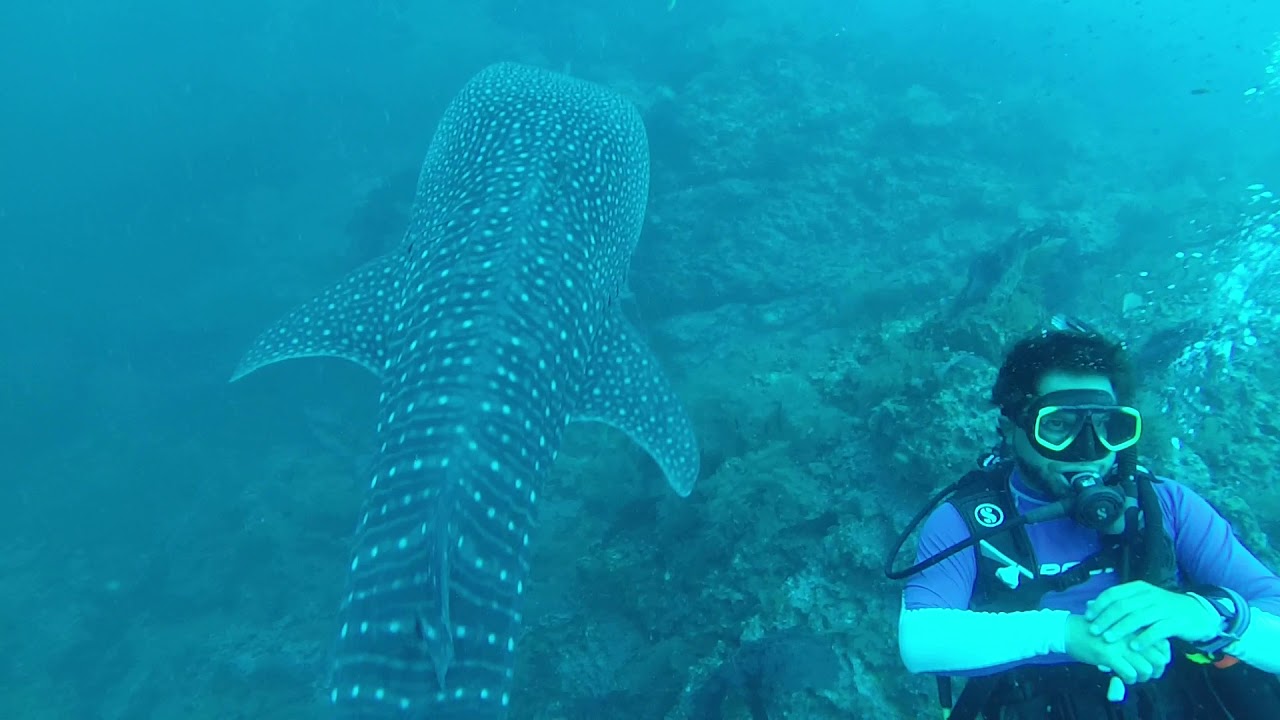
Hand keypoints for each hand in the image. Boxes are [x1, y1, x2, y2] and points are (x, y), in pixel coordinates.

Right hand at [1064, 614, 1170, 684]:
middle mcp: (1130, 633)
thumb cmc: (1091, 629)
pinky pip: (1129, 673)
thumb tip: (1148, 651)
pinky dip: (1129, 680)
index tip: (1154, 663)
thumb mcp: (1115, 627)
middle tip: (1147, 674)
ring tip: (1134, 677)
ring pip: (1146, 668)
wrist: (1067, 630)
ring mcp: (1119, 644)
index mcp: (1133, 625)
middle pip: (1159, 658)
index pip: (1163, 644)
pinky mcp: (1108, 654)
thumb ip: (1132, 635)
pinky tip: (1122, 678)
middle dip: (1156, 671)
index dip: (1163, 657)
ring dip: (1143, 678)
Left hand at [1084, 581, 1222, 648]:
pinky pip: (1157, 630)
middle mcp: (1150, 595)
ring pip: (1138, 617)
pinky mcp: (1176, 622)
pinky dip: (1143, 638)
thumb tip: (1088, 605)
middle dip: (1106, 619)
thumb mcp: (1141, 602)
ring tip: (1108, 639)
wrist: (1197, 614)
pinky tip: (1133, 647)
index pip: (1114, 593)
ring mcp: (1164, 608)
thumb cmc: (1162, 609)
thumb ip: (1117, 603)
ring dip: (1121, 629)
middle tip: (1094, 631)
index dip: (1099, 605)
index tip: (1087, 618)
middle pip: (1123, 606)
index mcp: (1139, 588)